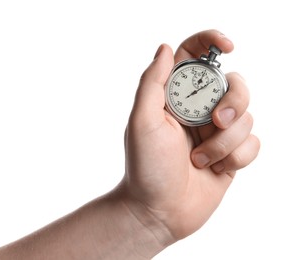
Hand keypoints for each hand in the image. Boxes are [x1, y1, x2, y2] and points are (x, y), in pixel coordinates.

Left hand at [120, 29, 259, 243]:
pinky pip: (253, 143)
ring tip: (199, 161)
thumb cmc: (146, 168)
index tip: (228, 46)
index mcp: (175, 97)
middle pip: (234, 84)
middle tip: (215, 123)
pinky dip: (236, 158)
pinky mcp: (231, 153)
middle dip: (233, 104)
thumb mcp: (142, 121)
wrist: (159, 211)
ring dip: (225, 143)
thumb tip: (165, 48)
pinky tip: (215, 170)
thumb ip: (152, 82)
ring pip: (247, 117)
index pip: (195, 55)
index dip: (212, 41)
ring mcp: (216, 132)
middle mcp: (198, 110)